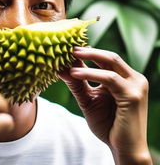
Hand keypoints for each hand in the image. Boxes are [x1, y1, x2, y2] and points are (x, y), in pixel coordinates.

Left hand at [60, 47, 151, 164]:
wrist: (124, 149)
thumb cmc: (108, 125)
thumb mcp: (89, 100)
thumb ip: (77, 84)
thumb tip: (60, 69)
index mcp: (124, 79)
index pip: (106, 60)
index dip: (89, 53)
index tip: (69, 50)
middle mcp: (133, 79)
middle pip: (110, 56)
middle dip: (89, 50)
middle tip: (70, 47)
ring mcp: (135, 86)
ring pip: (110, 63)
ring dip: (88, 58)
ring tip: (69, 56)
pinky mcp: (133, 95)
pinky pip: (109, 78)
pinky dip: (90, 73)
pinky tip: (74, 73)